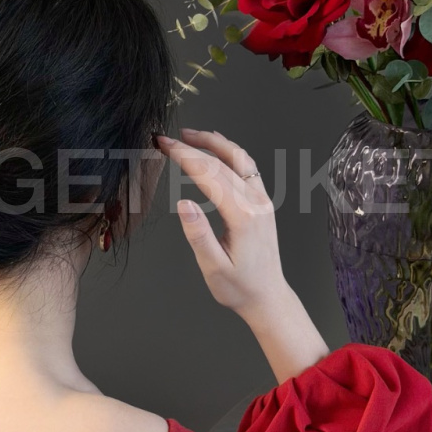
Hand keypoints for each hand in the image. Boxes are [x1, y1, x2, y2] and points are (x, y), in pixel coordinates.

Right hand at [156, 128, 286, 316]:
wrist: (268, 296)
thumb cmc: (240, 287)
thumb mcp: (213, 268)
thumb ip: (198, 235)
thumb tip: (183, 204)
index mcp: (243, 216)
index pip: (209, 175)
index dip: (184, 156)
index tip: (164, 144)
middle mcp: (256, 203)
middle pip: (221, 163)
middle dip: (191, 147)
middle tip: (165, 140)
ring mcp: (262, 200)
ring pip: (239, 159)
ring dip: (214, 143)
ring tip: (189, 135)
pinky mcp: (263, 202)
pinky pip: (248, 168)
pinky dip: (229, 152)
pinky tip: (216, 148)